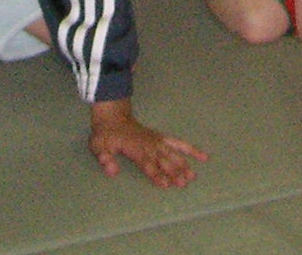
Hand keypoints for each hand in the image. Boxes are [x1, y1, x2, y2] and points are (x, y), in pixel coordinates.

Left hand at [87, 98, 206, 188]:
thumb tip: (112, 171)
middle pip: (163, 159)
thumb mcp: (98, 145)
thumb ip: (104, 158)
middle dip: (173, 172)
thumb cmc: (106, 134)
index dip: (155, 173)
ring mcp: (157, 140)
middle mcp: (148, 144)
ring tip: (192, 176)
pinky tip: (203, 157)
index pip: (146, 162)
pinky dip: (191, 149)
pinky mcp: (162, 138)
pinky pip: (178, 143)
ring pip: (173, 153)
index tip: (165, 184)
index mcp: (134, 147)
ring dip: (183, 164)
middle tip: (183, 183)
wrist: (114, 115)